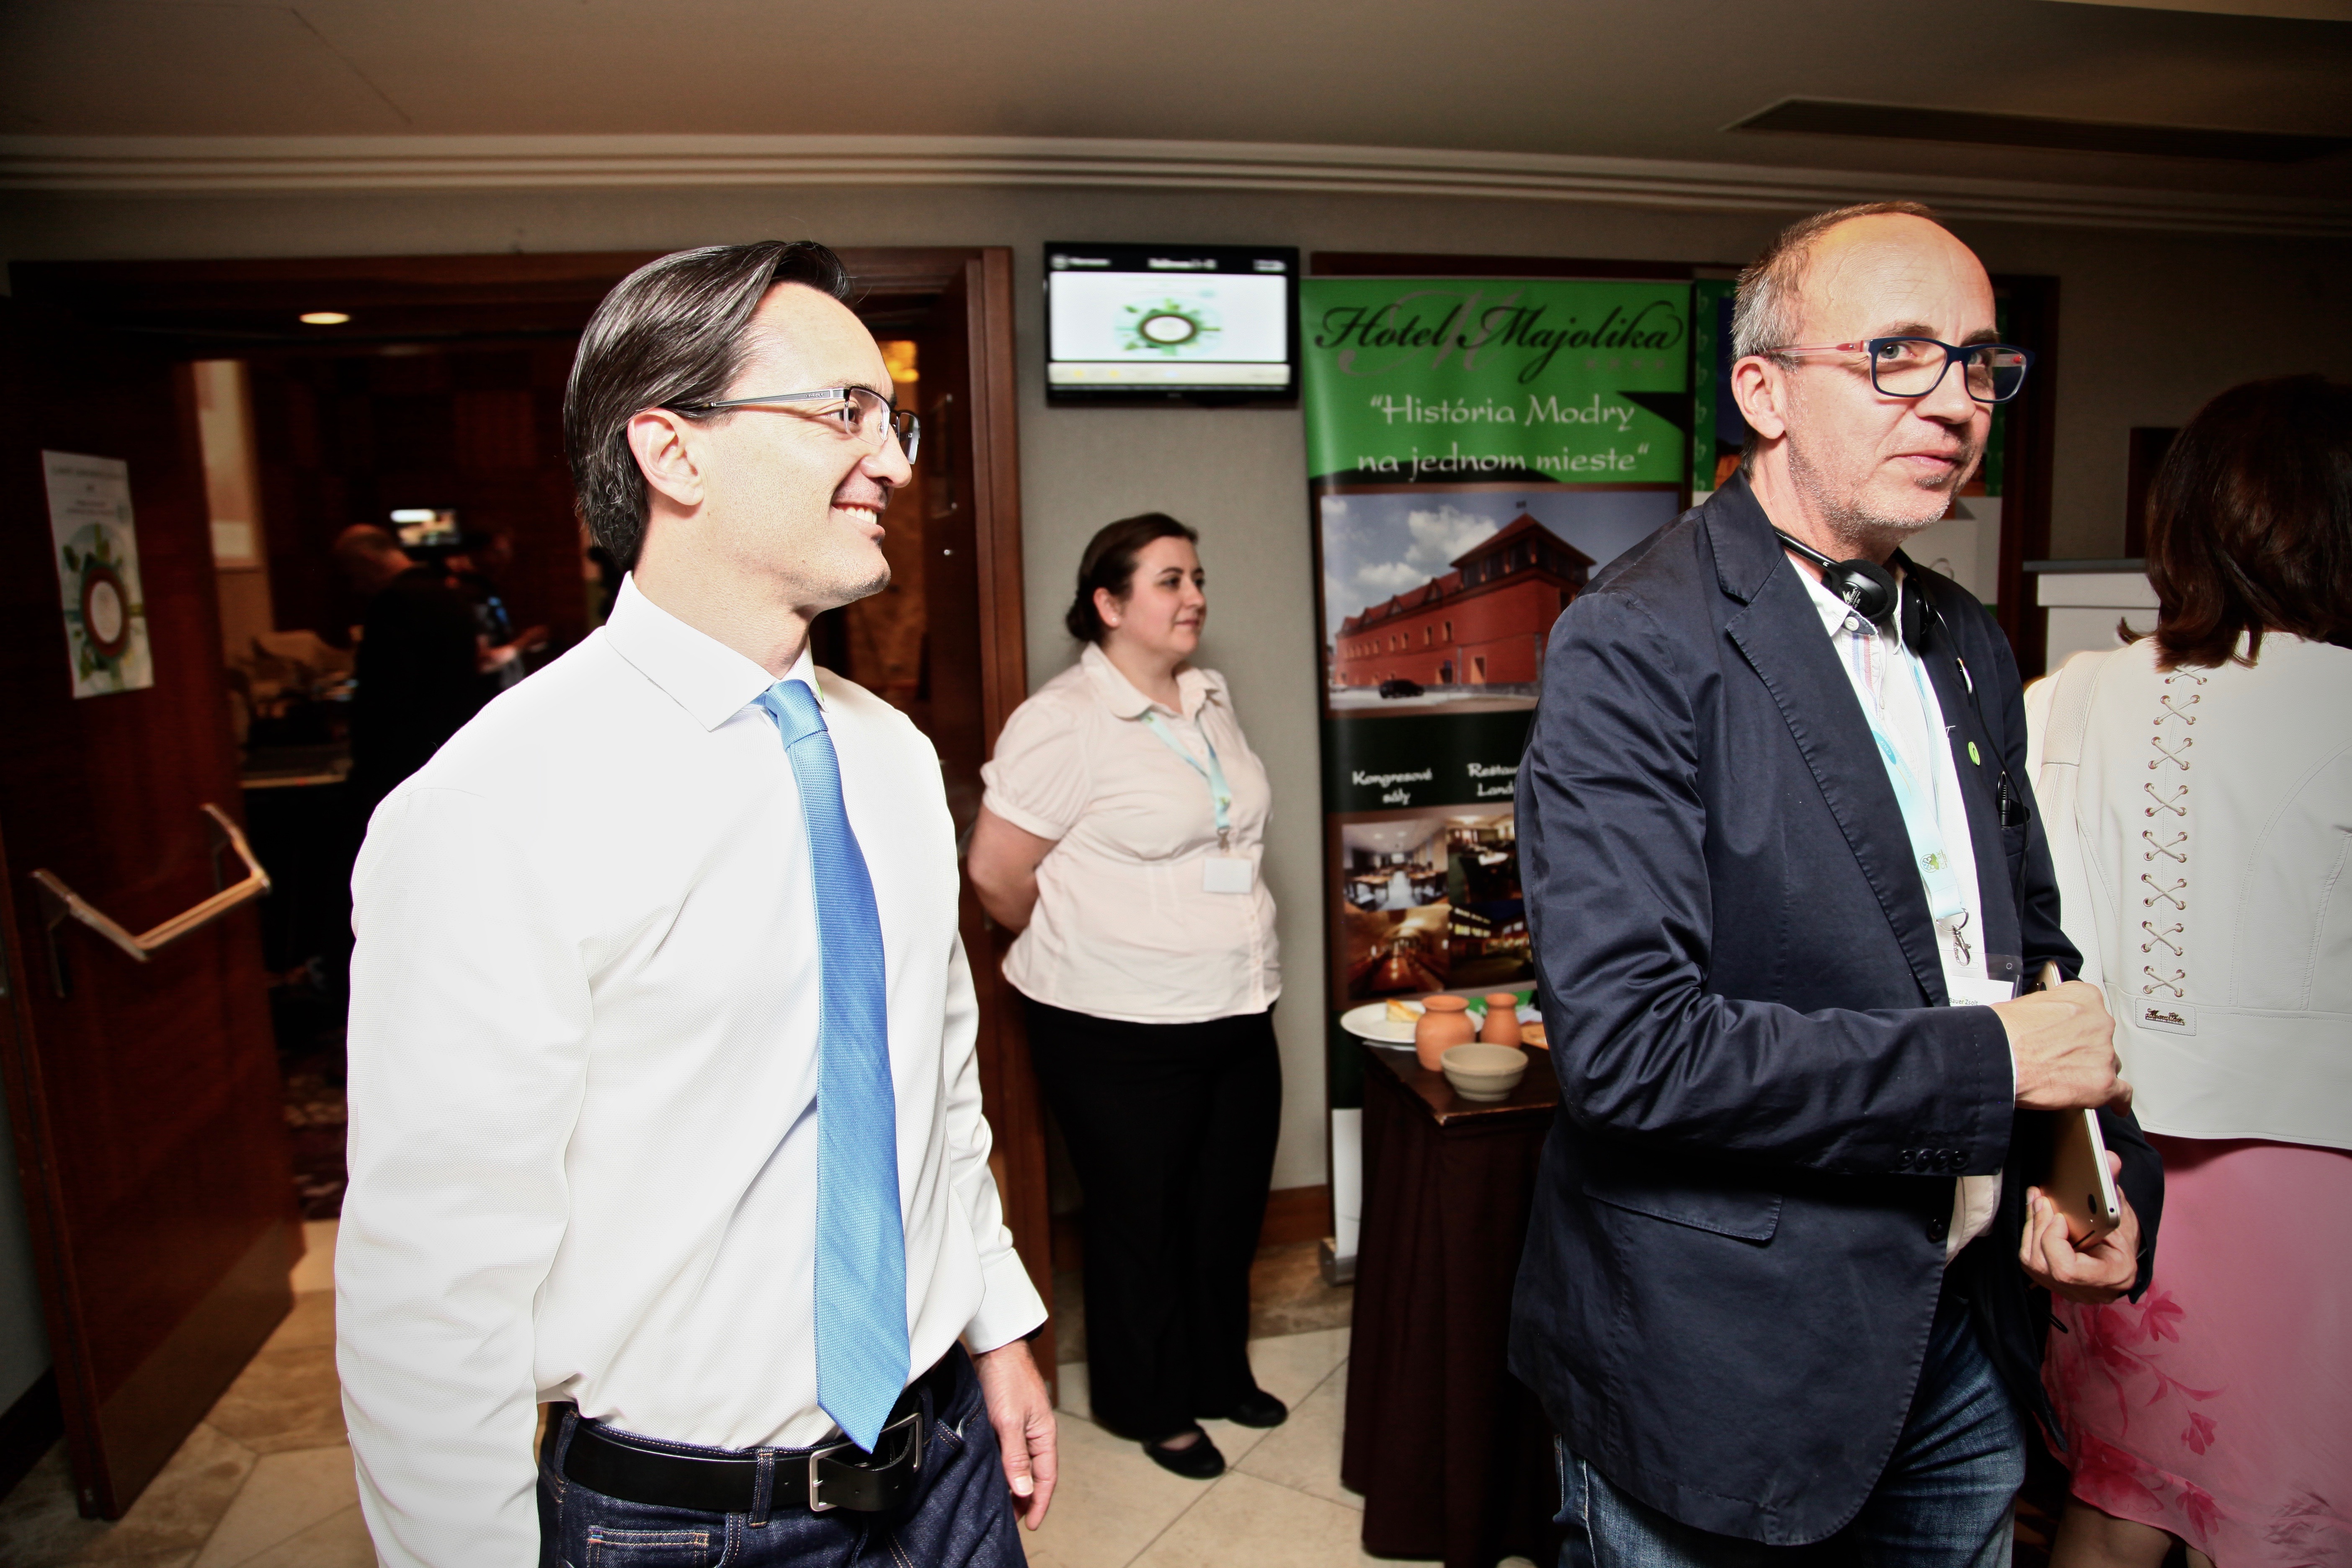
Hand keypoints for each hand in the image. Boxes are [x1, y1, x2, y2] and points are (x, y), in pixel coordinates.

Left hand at [970, 1337, 1055, 1529]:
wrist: (994, 1346)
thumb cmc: (1006, 1378)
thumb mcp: (1009, 1421)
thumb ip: (1016, 1456)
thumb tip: (1024, 1490)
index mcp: (1044, 1434)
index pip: (1047, 1477)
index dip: (1040, 1503)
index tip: (1031, 1525)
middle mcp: (1035, 1433)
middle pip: (1035, 1473)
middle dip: (1026, 1498)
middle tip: (1011, 1520)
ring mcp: (1021, 1426)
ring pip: (1020, 1463)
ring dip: (1013, 1484)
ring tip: (1000, 1503)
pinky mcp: (1005, 1419)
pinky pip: (1008, 1451)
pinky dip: (1003, 1467)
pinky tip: (992, 1475)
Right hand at [1994, 981, 2130, 1110]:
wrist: (1998, 1056)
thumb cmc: (2005, 1032)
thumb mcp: (2029, 1003)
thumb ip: (2051, 1012)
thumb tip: (2048, 1025)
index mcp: (2085, 998)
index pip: (2093, 1011)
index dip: (2079, 1026)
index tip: (2070, 1034)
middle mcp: (2100, 1023)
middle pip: (2102, 1040)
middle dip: (2085, 1049)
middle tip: (2061, 1057)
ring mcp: (2104, 1054)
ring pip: (2108, 1065)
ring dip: (2093, 1071)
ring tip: (2068, 1079)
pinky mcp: (2102, 1083)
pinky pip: (2121, 1094)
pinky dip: (2119, 1101)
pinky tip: (2116, 1105)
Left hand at [2020, 1151, 2139, 1303]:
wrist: (2121, 1258)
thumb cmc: (2124, 1237)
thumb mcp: (2122, 1212)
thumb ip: (2112, 1187)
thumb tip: (2108, 1159)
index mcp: (2113, 1275)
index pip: (2067, 1270)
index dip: (2054, 1242)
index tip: (2061, 1217)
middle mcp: (2087, 1289)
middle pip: (2044, 1264)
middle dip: (2039, 1226)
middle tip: (2042, 1199)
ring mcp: (2067, 1289)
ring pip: (2032, 1262)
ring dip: (2031, 1227)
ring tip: (2038, 1201)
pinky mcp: (2052, 1282)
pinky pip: (2031, 1259)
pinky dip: (2030, 1233)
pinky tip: (2036, 1212)